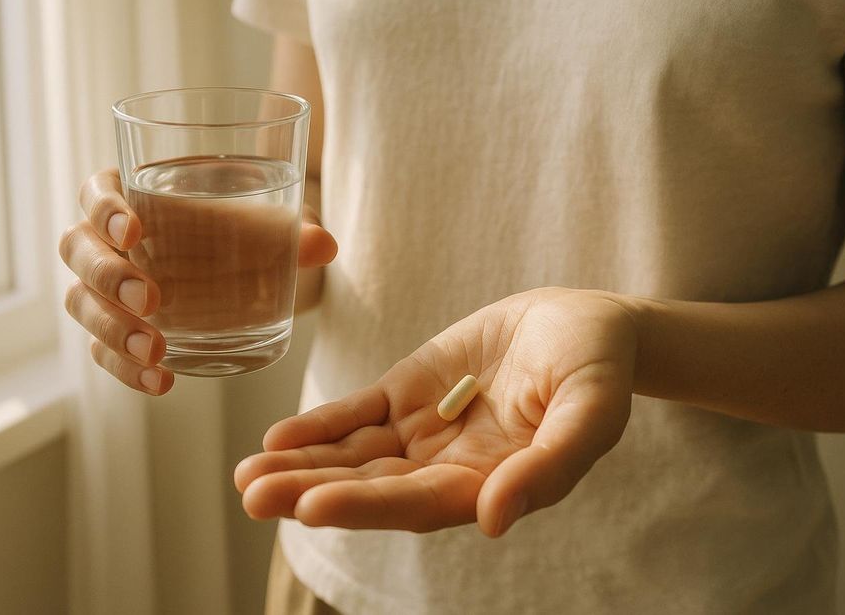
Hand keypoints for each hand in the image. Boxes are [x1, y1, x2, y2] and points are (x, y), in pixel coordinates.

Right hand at [58, 168, 336, 394]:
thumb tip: (325, 245)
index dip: (105, 208)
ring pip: (81, 303)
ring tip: (156, 350)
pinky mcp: (115, 330)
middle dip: (107, 275)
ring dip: (111, 329)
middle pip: (78, 249)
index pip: (96, 192)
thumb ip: (291, 231)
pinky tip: (161, 382)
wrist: (249, 266)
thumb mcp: (270, 224)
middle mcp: (106, 239)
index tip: (135, 229)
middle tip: (150, 299)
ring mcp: (104, 288)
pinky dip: (125, 370)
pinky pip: (102, 351)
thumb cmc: (246, 227)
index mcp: (132, 194)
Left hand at [235, 288, 637, 535]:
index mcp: (490, 482)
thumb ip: (548, 467)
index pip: (419, 502)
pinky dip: (319, 425)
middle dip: (311, 491)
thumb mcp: (591, 413)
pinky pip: (357, 414)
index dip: (367, 505)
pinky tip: (277, 438)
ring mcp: (423, 430)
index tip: (314, 505)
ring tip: (246, 475)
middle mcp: (447, 466)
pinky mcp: (407, 391)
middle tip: (253, 496)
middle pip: (371, 486)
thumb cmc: (598, 370)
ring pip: (353, 455)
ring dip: (300, 465)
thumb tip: (493, 521)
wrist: (583, 323)